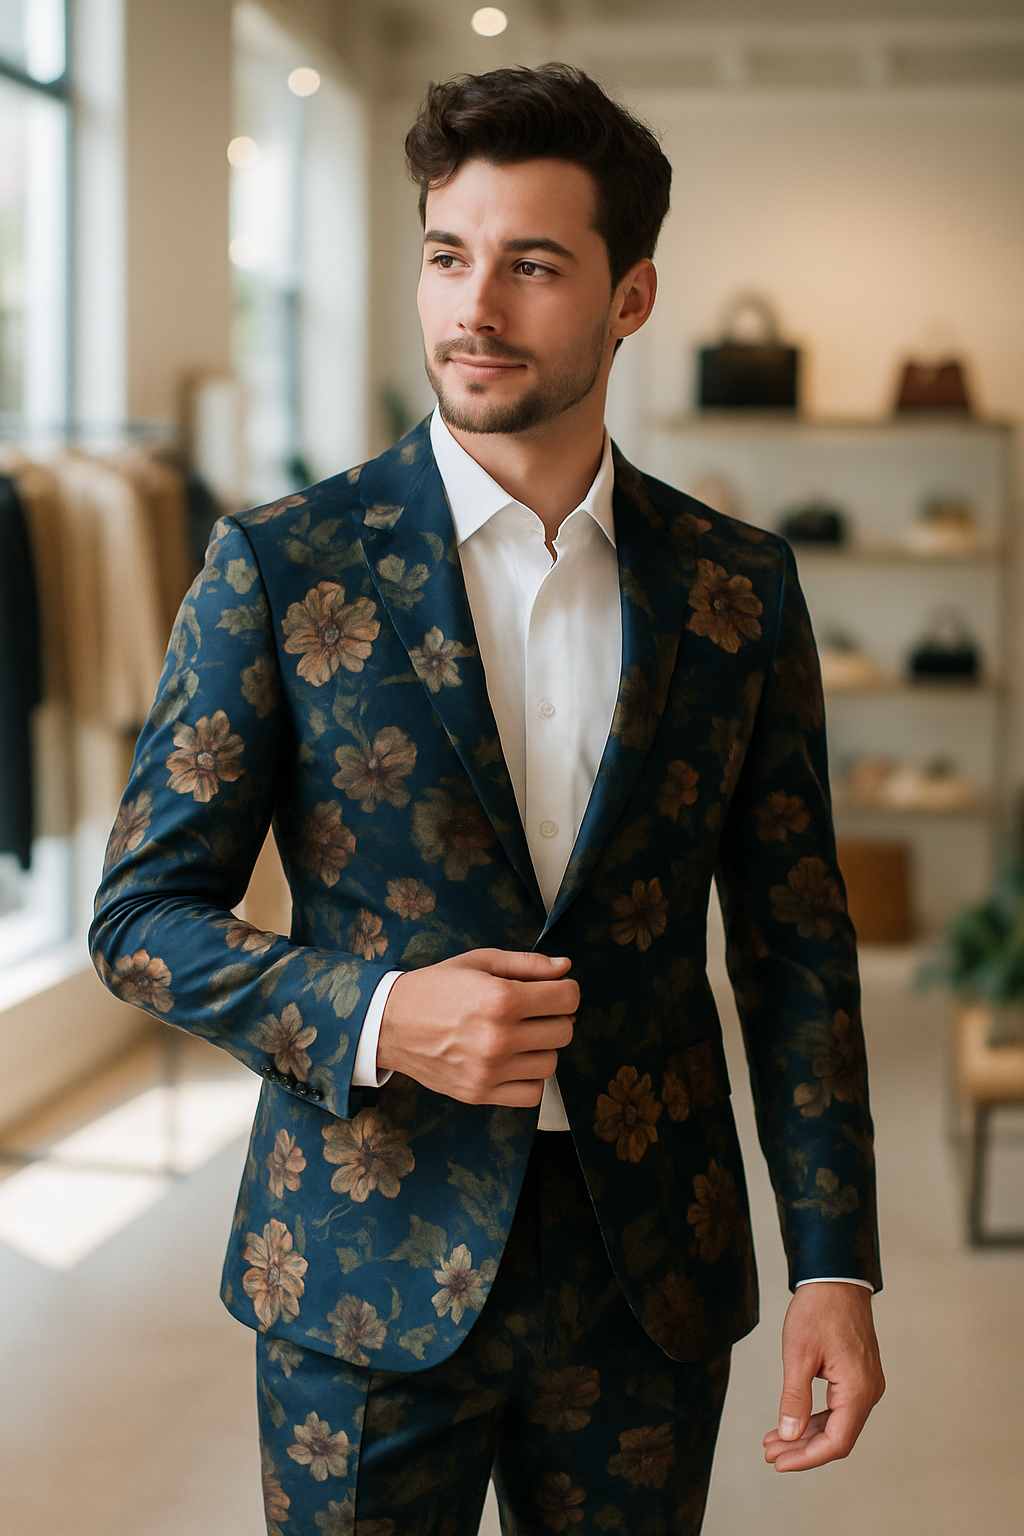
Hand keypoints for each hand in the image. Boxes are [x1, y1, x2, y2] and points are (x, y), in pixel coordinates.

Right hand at [377, 949, 577, 1106]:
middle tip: (534, 1012)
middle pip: (564, 1031)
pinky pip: (532, 1094)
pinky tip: (513, 1061)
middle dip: (555, 1017)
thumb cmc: (436, 987)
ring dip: (542, 1048)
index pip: (568, 999)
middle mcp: (499, 1038)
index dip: (565, 991)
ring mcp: (490, 1070)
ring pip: (551, 1063)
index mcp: (501, 999)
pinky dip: (530, 1078)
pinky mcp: (480, 1093)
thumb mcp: (479, 962)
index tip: (553, 991)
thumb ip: (526, 964)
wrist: (391, 1023)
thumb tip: (565, 967)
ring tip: (520, 1036)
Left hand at [762, 1281, 883, 1471]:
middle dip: (802, 1448)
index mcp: (858, 1390)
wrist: (835, 1277)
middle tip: (769, 1453)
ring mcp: (865, 1384)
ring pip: (837, 1423)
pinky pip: (838, 1407)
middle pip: (837, 1436)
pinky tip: (791, 1421)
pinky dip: (814, 1417)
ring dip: (806, 1434)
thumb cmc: (818, 1310)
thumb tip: (789, 1435)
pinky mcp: (858, 1375)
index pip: (836, 1442)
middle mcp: (868, 1391)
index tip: (779, 1463)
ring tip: (774, 1441)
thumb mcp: (799, 1355)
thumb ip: (794, 1398)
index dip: (807, 1458)